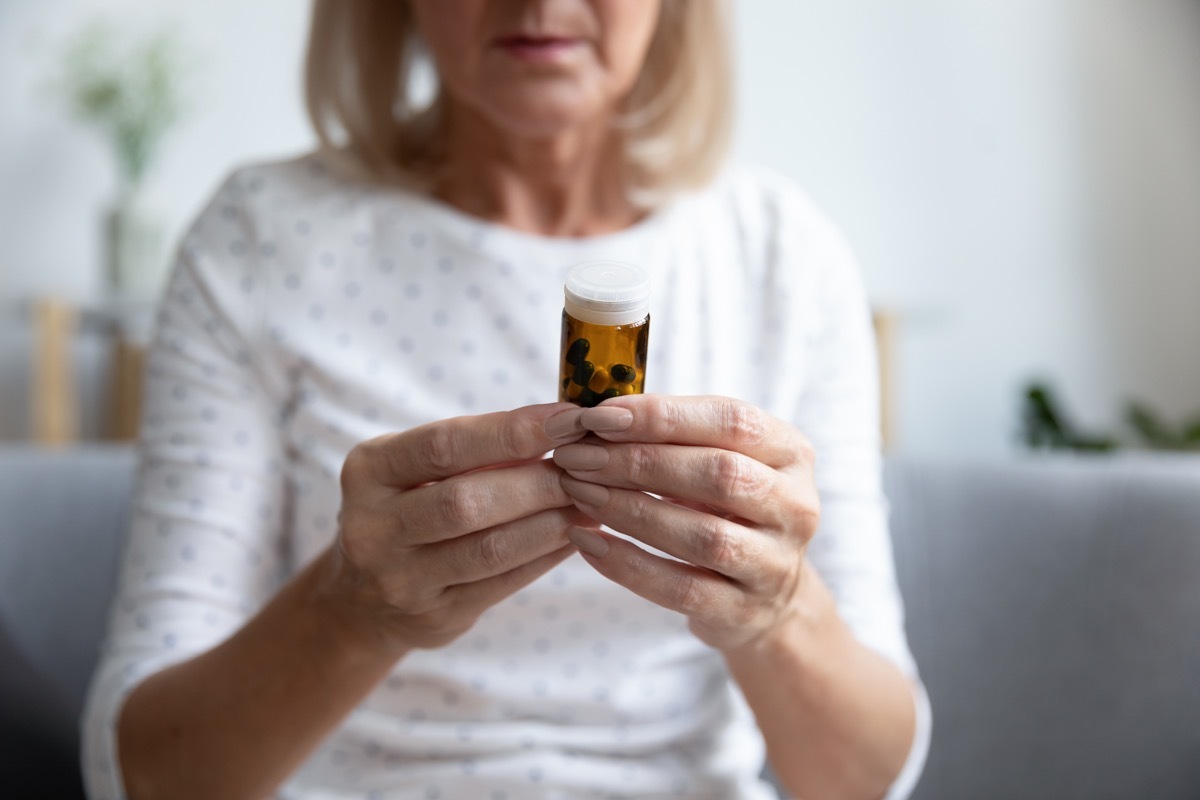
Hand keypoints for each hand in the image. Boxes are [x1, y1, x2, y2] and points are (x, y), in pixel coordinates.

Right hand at [323, 403, 592, 652]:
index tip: (568, 419)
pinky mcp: (434, 617)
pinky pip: (502, 584)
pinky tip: (576, 534)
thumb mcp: (418, 469)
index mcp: (369, 470)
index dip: (512, 431)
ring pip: (489, 548)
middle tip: (589, 466)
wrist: (363, 599)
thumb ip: (477, 449)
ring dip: (550, 521)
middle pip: (466, 500)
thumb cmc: (410, 509)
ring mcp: (400, 579)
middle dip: (537, 481)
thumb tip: (562, 425)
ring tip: (592, 500)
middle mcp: (373, 527)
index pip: (444, 445)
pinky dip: (546, 555)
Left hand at [552, 395, 819, 652]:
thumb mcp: (719, 459)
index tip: (598, 416)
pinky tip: (589, 544)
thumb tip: (596, 413)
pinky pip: (682, 589)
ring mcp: (774, 563)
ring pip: (702, 535)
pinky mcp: (744, 611)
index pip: (731, 421)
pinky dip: (629, 565)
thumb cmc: (726, 508)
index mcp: (790, 452)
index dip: (662, 416)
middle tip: (576, 456)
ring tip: (579, 493)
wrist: (767, 595)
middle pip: (718, 475)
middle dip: (637, 462)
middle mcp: (795, 506)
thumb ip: (673, 434)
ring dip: (629, 511)